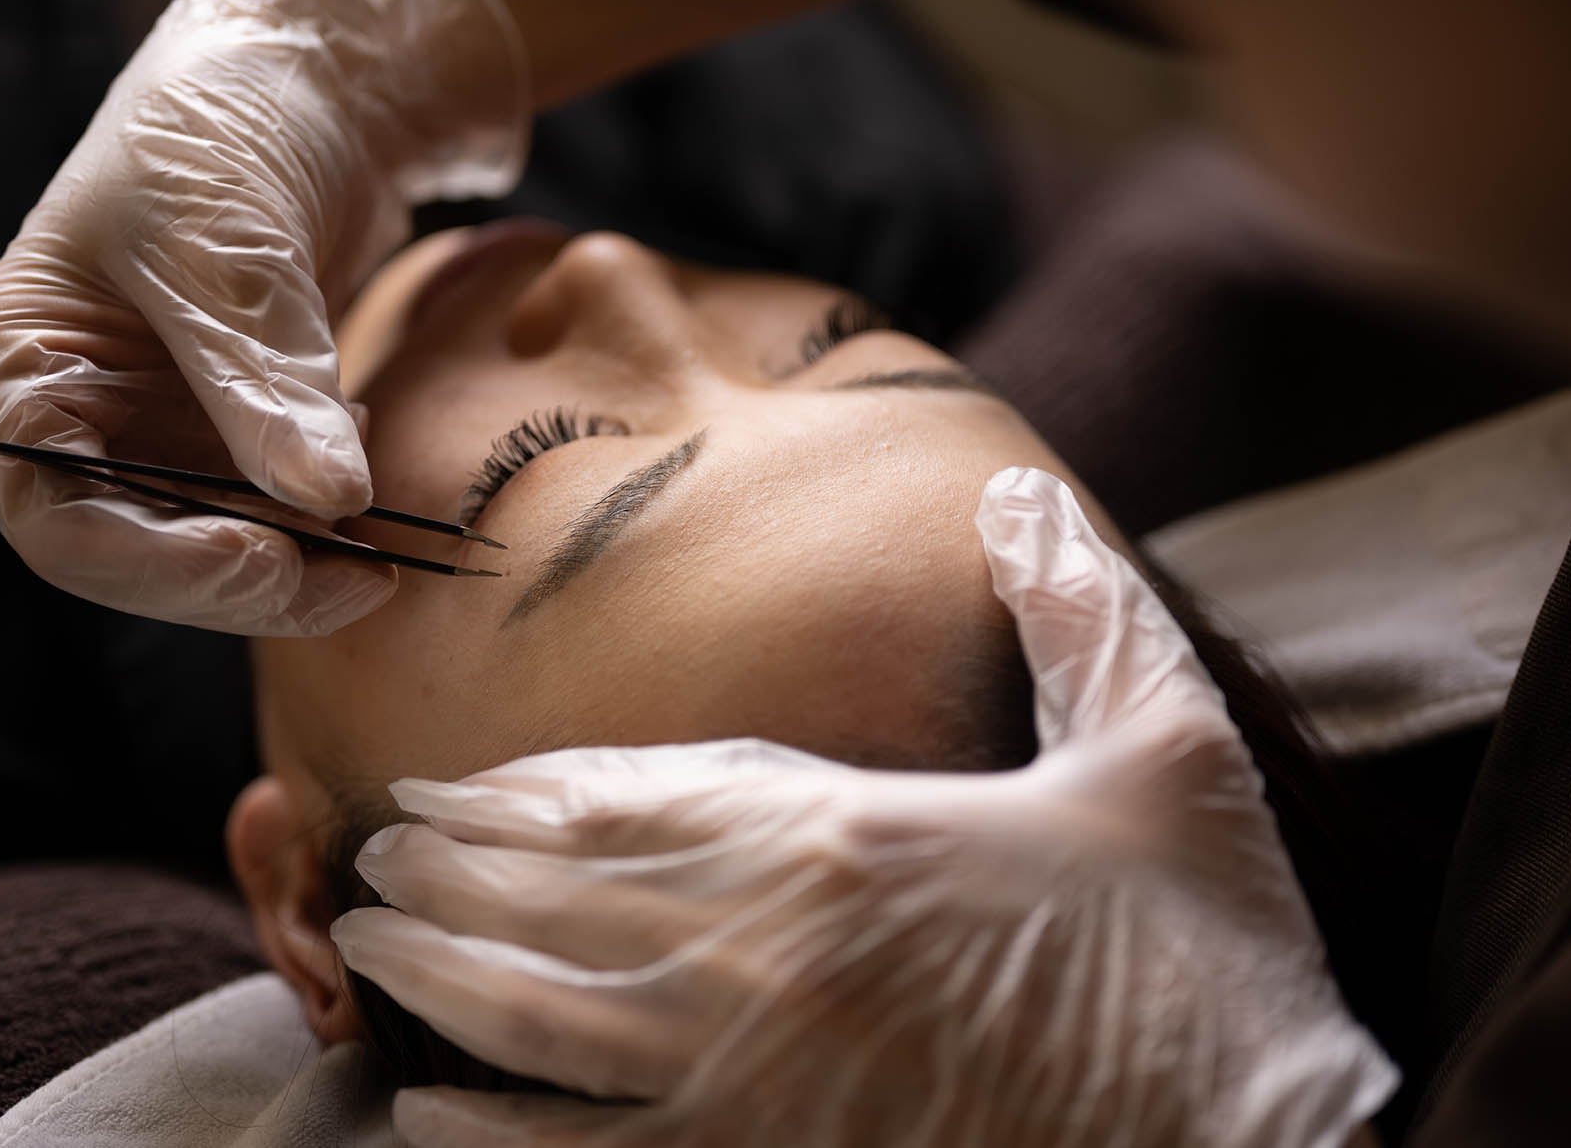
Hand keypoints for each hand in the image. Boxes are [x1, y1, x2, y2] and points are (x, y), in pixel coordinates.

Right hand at [0, 0, 525, 634]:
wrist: (315, 71)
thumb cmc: (228, 124)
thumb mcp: (227, 245)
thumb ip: (264, 376)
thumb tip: (328, 502)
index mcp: (25, 364)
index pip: (54, 519)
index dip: (155, 565)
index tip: (264, 560)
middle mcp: (82, 412)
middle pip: (141, 554)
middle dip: (247, 580)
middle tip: (361, 580)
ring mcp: (162, 424)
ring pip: (217, 544)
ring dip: (300, 560)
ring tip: (388, 542)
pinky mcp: (240, 423)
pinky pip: (276, 505)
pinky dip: (328, 512)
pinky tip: (376, 468)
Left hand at [331, 467, 1396, 1145]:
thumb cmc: (1208, 966)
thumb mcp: (1173, 757)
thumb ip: (1083, 612)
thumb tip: (1015, 488)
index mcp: (849, 834)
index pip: (637, 790)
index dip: (523, 789)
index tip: (446, 780)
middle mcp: (771, 950)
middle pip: (558, 894)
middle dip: (450, 868)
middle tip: (370, 848)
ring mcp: (753, 1079)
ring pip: (538, 1015)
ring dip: (437, 972)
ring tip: (363, 940)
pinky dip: (489, 1138)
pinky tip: (427, 1113)